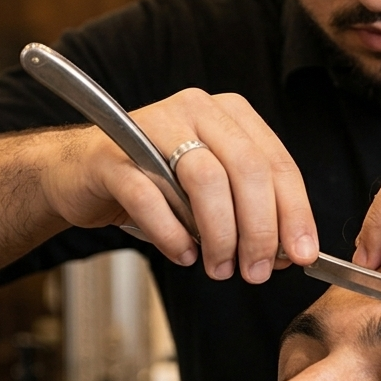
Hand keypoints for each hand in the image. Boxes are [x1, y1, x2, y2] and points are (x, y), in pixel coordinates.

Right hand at [39, 89, 318, 282]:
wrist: (79, 175)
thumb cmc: (155, 184)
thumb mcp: (213, 193)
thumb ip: (251, 212)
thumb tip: (288, 252)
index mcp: (230, 114)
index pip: (277, 163)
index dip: (294, 213)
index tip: (302, 255)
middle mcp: (195, 109)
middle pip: (246, 169)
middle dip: (259, 229)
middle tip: (257, 272)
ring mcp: (151, 126)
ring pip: (205, 180)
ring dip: (220, 234)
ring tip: (220, 267)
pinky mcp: (111, 155)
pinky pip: (151, 197)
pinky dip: (172, 234)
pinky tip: (182, 254)